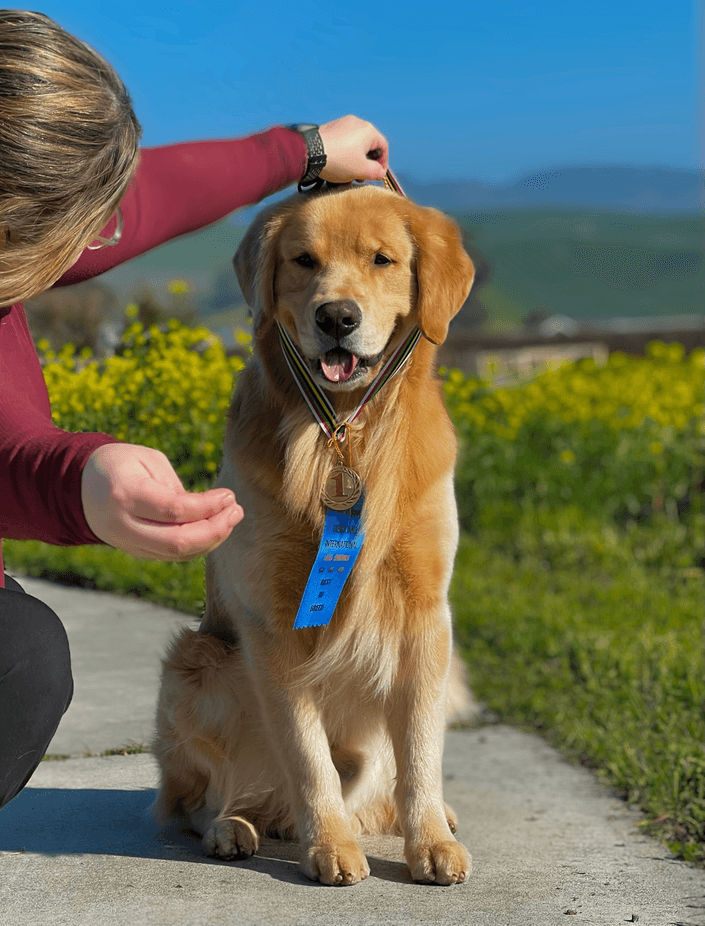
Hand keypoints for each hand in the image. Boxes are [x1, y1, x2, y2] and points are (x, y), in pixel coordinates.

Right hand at [81, 443, 242, 560]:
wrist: (79, 487)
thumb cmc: (120, 465)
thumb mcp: (147, 460)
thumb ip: (176, 486)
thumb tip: (207, 511)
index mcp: (126, 494)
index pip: (174, 510)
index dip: (207, 507)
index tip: (229, 496)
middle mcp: (124, 524)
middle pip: (177, 542)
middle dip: (215, 530)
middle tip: (236, 512)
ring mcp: (127, 543)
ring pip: (176, 554)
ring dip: (210, 540)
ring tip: (231, 519)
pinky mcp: (134, 551)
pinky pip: (171, 556)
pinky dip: (197, 546)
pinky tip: (214, 529)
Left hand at [318, 115, 388, 182]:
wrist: (310, 153)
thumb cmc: (338, 160)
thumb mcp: (362, 170)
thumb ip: (376, 172)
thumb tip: (380, 171)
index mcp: (368, 130)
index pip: (383, 147)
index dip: (383, 162)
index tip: (378, 174)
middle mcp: (357, 123)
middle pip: (369, 145)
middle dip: (367, 163)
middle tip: (361, 177)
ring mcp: (342, 124)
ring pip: (355, 144)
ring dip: (355, 160)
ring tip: (348, 174)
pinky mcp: (331, 128)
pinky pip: (343, 142)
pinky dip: (344, 154)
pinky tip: (338, 165)